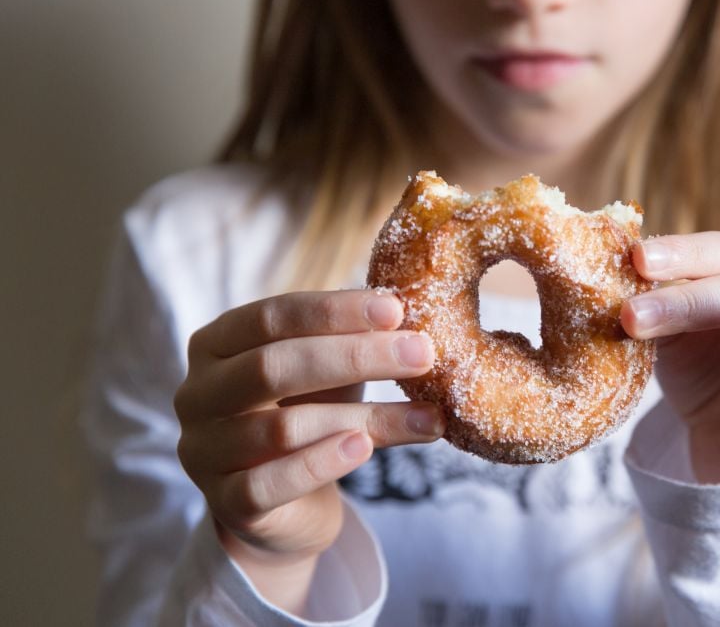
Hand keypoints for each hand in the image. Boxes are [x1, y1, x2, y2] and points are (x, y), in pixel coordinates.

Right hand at [174, 289, 440, 610]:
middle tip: (422, 354)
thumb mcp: (328, 372)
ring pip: (283, 428)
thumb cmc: (308, 414)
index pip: (271, 317)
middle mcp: (197, 394)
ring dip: (364, 418)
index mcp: (215, 344)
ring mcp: (203, 451)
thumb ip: (353, 343)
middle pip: (273, 366)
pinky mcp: (225, 503)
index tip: (397, 311)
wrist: (287, 504)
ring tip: (427, 416)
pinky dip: (321, 463)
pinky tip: (365, 448)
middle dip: (356, 357)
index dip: (335, 312)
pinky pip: (270, 483)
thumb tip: (411, 324)